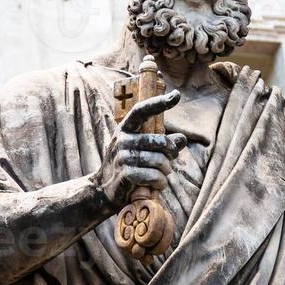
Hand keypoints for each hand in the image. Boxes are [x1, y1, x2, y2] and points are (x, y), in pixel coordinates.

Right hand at [92, 91, 183, 208]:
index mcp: (125, 129)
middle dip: (172, 152)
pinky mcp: (125, 174)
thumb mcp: (141, 150)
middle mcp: (122, 140)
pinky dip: (160, 182)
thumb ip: (162, 143)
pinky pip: (154, 175)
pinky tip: (157, 184)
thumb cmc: (128, 166)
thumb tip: (182, 138)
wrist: (103, 189)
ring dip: (166, 170)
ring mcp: (122, 157)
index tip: (176, 95)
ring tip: (162, 174)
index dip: (159, 102)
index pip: (142, 110)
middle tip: (171, 160)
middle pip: (161, 141)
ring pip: (160, 160)